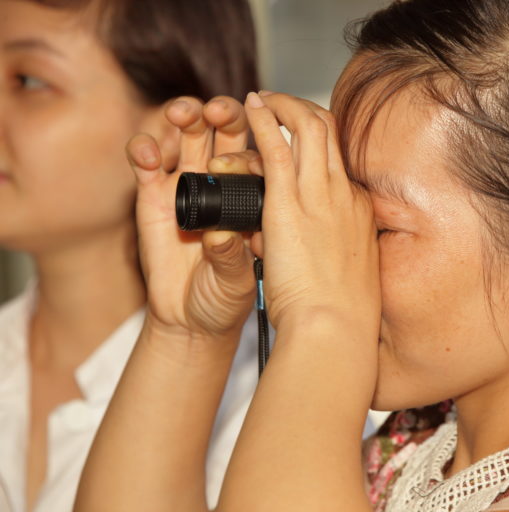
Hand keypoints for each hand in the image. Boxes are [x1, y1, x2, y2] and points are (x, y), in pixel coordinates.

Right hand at [127, 96, 256, 339]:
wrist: (193, 320)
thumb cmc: (227, 295)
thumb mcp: (237, 278)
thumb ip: (231, 256)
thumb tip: (221, 236)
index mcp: (254, 194)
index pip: (258, 154)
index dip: (258, 144)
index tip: (260, 146)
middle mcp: (222, 180)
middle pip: (224, 130)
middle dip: (224, 113)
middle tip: (220, 112)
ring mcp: (187, 183)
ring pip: (188, 135)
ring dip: (186, 115)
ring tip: (185, 115)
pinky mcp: (152, 195)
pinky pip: (146, 163)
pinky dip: (145, 150)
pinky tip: (150, 154)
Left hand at [243, 91, 380, 337]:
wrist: (336, 328)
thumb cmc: (339, 315)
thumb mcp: (345, 274)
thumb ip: (328, 252)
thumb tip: (304, 249)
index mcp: (358, 212)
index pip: (340, 162)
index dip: (321, 141)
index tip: (301, 137)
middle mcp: (344, 195)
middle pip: (331, 133)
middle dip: (303, 109)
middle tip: (280, 103)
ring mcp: (320, 196)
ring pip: (308, 128)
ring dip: (283, 106)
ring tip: (262, 99)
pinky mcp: (290, 204)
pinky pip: (277, 146)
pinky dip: (265, 120)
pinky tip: (252, 106)